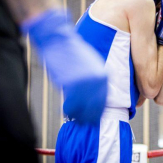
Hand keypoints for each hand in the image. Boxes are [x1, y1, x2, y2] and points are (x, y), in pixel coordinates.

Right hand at [22, 9, 106, 123]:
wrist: (58, 41)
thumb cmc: (72, 52)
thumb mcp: (91, 65)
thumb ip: (95, 80)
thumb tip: (94, 97)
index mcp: (103, 76)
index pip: (104, 100)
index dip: (98, 111)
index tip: (94, 117)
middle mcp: (97, 81)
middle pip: (96, 107)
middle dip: (89, 116)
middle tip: (83, 121)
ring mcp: (84, 83)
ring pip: (83, 107)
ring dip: (78, 114)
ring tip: (74, 117)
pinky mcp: (70, 84)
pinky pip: (71, 103)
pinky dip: (69, 109)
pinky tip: (66, 111)